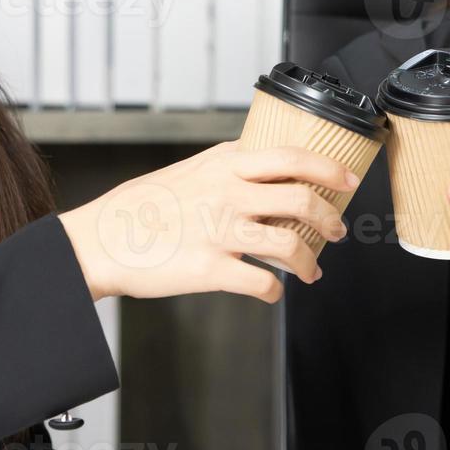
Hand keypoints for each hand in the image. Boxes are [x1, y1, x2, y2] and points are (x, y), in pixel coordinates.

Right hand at [59, 140, 356, 303]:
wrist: (102, 239)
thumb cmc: (142, 206)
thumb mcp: (190, 169)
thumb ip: (228, 168)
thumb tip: (263, 169)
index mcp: (225, 164)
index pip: (292, 157)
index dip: (328, 168)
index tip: (348, 179)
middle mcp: (227, 193)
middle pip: (302, 200)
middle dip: (330, 219)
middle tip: (336, 230)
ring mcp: (220, 231)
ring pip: (290, 244)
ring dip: (309, 262)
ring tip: (311, 271)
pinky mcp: (210, 268)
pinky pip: (262, 283)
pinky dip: (274, 291)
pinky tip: (271, 292)